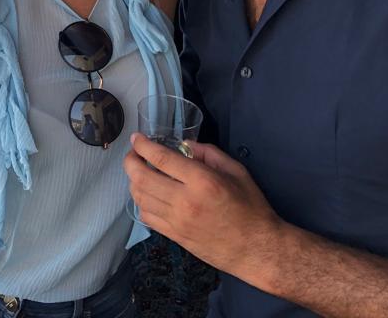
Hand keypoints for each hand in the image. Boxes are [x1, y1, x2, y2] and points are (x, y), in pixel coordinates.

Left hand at [125, 134, 282, 280]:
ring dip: (133, 181)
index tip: (136, 138)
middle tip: (133, 153)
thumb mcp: (236, 171)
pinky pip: (146, 216)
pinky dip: (141, 202)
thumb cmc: (251, 207)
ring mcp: (176, 221)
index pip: (161, 159)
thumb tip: (184, 144)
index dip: (143, 145)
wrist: (256, 249)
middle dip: (130, 161)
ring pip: (140, 197)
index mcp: (202, 181)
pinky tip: (148, 194)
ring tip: (139, 172)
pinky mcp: (174, 236)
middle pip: (142, 178)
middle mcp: (184, 201)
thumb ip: (209, 153)